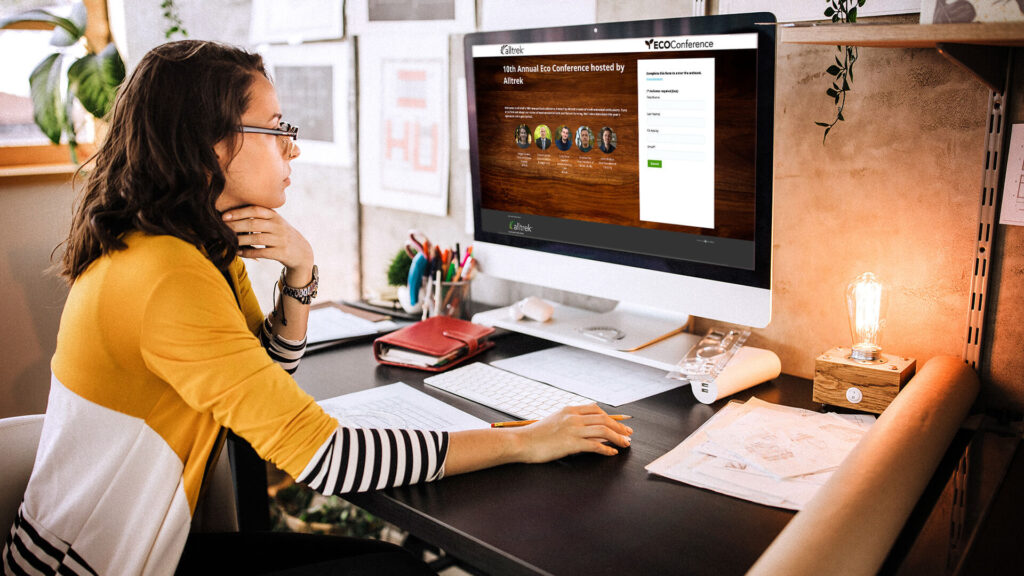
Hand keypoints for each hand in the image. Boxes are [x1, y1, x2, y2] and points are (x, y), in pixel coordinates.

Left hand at [222, 205, 313, 280]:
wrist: (301, 252)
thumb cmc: (281, 235)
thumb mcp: (275, 222)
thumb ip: (259, 217)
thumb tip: (231, 216)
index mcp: (275, 216)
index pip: (255, 210)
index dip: (239, 212)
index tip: (224, 216)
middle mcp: (279, 226)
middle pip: (254, 224)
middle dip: (236, 226)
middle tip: (222, 229)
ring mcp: (281, 239)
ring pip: (256, 239)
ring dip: (240, 240)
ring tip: (228, 242)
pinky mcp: (281, 253)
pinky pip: (261, 253)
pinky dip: (248, 253)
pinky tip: (238, 252)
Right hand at [513, 404, 632, 461]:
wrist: (521, 442)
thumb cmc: (535, 435)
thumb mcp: (554, 421)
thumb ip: (569, 420)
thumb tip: (585, 427)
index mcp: (569, 410)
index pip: (595, 409)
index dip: (610, 417)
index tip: (619, 424)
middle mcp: (573, 417)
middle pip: (603, 419)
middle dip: (619, 427)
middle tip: (628, 434)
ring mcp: (573, 430)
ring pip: (603, 430)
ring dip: (617, 437)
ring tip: (625, 444)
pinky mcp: (571, 443)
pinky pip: (595, 445)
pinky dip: (606, 449)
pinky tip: (612, 453)